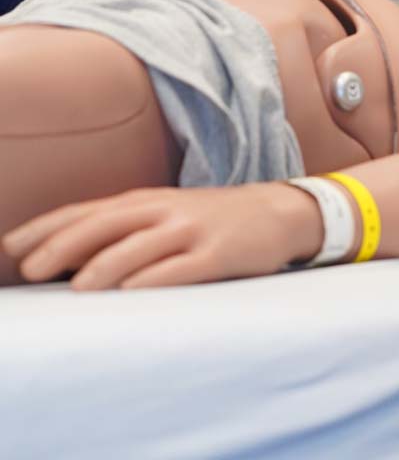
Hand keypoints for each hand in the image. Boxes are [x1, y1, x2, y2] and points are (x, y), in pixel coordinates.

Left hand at [1, 183, 320, 290]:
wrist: (278, 212)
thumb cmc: (212, 219)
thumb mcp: (166, 214)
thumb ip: (125, 229)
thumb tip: (69, 257)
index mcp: (147, 201)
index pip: (88, 211)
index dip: (49, 226)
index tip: (12, 245)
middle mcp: (165, 210)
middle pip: (107, 223)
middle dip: (65, 244)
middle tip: (30, 266)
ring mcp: (193, 230)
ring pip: (142, 245)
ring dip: (106, 264)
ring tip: (76, 285)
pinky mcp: (220, 252)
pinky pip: (184, 266)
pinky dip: (157, 276)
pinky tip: (134, 289)